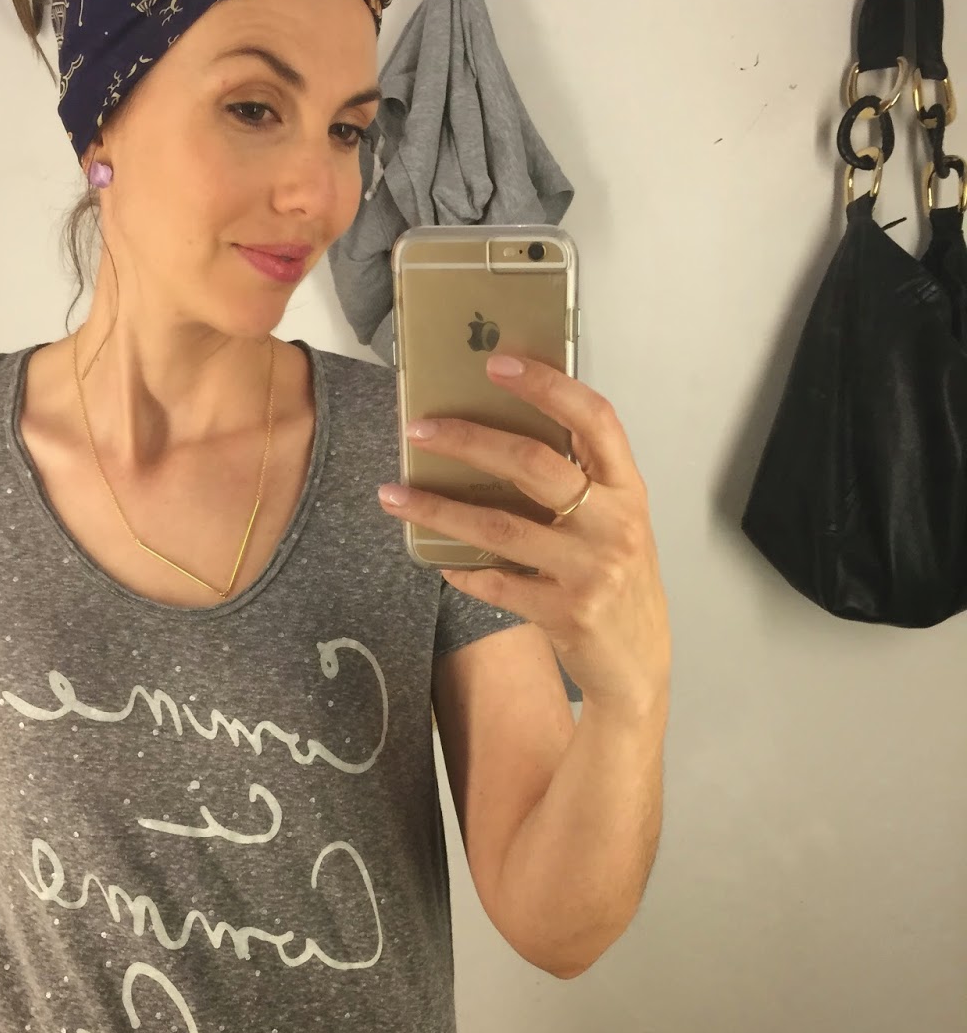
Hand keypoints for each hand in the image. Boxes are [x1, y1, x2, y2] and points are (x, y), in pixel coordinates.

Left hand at [378, 350, 670, 715]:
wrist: (638, 668)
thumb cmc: (619, 583)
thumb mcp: (617, 526)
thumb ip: (581, 486)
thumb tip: (499, 441)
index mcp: (629, 491)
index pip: (596, 419)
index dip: (549, 385)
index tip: (499, 363)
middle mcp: (615, 523)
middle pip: (536, 464)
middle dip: (469, 440)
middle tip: (419, 430)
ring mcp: (592, 569)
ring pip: (501, 526)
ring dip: (439, 509)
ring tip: (394, 495)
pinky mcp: (566, 611)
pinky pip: (497, 582)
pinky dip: (463, 571)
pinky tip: (440, 563)